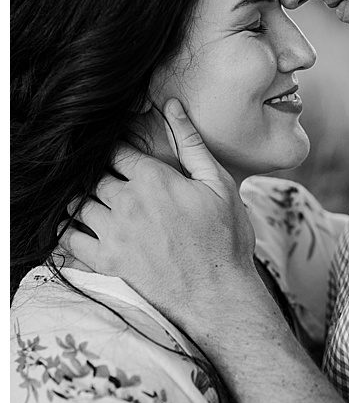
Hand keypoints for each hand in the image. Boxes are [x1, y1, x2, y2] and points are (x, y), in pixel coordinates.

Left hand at [62, 99, 264, 344]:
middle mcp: (125, 202)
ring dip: (85, 202)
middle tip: (115, 185)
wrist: (217, 296)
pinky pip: (68, 238)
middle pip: (94, 177)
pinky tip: (84, 230)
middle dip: (102, 177)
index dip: (118, 153)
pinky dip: (70, 230)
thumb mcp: (219, 186)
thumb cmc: (225, 240)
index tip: (124, 159)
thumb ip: (192, 144)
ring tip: (101, 207)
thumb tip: (173, 106)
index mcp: (153, 180)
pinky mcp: (103, 260)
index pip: (117, 153)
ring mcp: (111, 232)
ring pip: (77, 205)